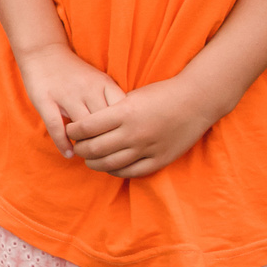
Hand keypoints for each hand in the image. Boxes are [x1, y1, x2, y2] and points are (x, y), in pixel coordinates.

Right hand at [9, 39, 121, 160]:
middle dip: (106, 142)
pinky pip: (56, 126)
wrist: (43, 51)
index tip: (124, 144)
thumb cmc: (75, 72)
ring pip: (81, 127)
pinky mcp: (45, 99)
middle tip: (107, 156)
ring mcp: (65, 95)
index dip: (124, 131)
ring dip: (85, 145)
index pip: (121, 113)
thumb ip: (112, 100)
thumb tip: (128, 127)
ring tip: (88, 156)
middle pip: (103, 123)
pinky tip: (68, 153)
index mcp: (104, 84)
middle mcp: (87, 89)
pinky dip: (63, 143)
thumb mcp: (99, 81)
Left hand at [65, 78, 222, 177]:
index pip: (87, 127)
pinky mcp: (159, 160)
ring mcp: (147, 149)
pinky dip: (115, 171)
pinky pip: (131, 172)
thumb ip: (111, 111)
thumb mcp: (131, 96)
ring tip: (89, 158)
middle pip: (94, 149)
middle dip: (81, 149)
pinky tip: (109, 166)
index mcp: (124, 113)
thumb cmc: (161, 94)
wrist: (196, 101)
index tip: (70, 131)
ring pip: (110, 164)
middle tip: (77, 146)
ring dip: (94, 163)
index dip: (73, 131)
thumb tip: (87, 123)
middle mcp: (133, 133)